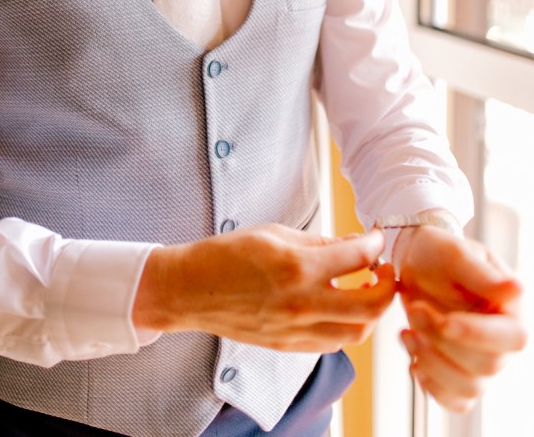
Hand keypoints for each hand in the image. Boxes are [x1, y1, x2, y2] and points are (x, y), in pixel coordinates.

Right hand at [132, 224, 395, 352]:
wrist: (191, 289)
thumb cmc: (228, 254)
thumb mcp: (276, 233)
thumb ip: (320, 242)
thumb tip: (355, 245)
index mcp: (298, 266)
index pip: (358, 257)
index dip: (375, 243)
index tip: (376, 237)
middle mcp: (302, 303)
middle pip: (370, 305)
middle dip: (388, 286)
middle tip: (385, 269)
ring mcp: (296, 329)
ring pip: (357, 332)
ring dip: (371, 311)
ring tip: (367, 289)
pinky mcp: (289, 345)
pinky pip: (333, 342)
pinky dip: (347, 326)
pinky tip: (342, 307)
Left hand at [396, 225, 527, 411]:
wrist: (415, 264)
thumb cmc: (436, 253)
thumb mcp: (453, 254)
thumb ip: (481, 274)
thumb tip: (516, 289)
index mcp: (510, 309)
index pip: (512, 337)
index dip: (478, 335)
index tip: (444, 322)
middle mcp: (501, 341)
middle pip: (486, 365)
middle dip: (443, 341)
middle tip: (415, 310)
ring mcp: (481, 361)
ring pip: (469, 387)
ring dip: (432, 363)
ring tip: (407, 332)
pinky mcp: (460, 375)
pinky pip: (454, 400)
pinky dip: (432, 386)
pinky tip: (413, 360)